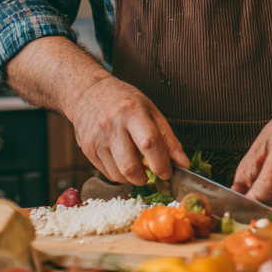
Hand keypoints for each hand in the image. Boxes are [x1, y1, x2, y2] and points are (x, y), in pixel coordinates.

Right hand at [66, 76, 188, 186]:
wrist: (88, 93)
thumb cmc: (124, 101)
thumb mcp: (150, 110)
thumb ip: (168, 138)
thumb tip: (183, 164)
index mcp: (131, 111)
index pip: (149, 144)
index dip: (161, 164)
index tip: (168, 172)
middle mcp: (112, 125)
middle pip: (131, 166)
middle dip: (146, 178)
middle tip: (151, 174)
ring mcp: (97, 139)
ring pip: (119, 175)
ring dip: (133, 178)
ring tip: (137, 165)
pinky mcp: (88, 150)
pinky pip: (108, 174)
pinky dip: (120, 174)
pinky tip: (123, 161)